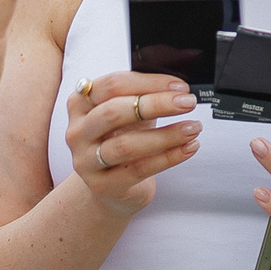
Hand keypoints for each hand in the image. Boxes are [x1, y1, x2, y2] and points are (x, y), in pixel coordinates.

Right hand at [66, 71, 201, 215]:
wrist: (111, 187)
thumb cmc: (121, 139)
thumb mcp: (127, 113)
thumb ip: (143, 96)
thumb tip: (178, 88)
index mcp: (80, 104)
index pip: (113, 85)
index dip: (149, 83)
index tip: (180, 86)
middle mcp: (77, 131)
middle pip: (114, 111)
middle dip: (156, 104)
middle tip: (188, 102)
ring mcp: (86, 161)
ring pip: (126, 144)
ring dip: (166, 134)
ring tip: (193, 127)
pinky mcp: (103, 186)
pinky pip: (139, 169)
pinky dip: (168, 157)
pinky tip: (188, 148)